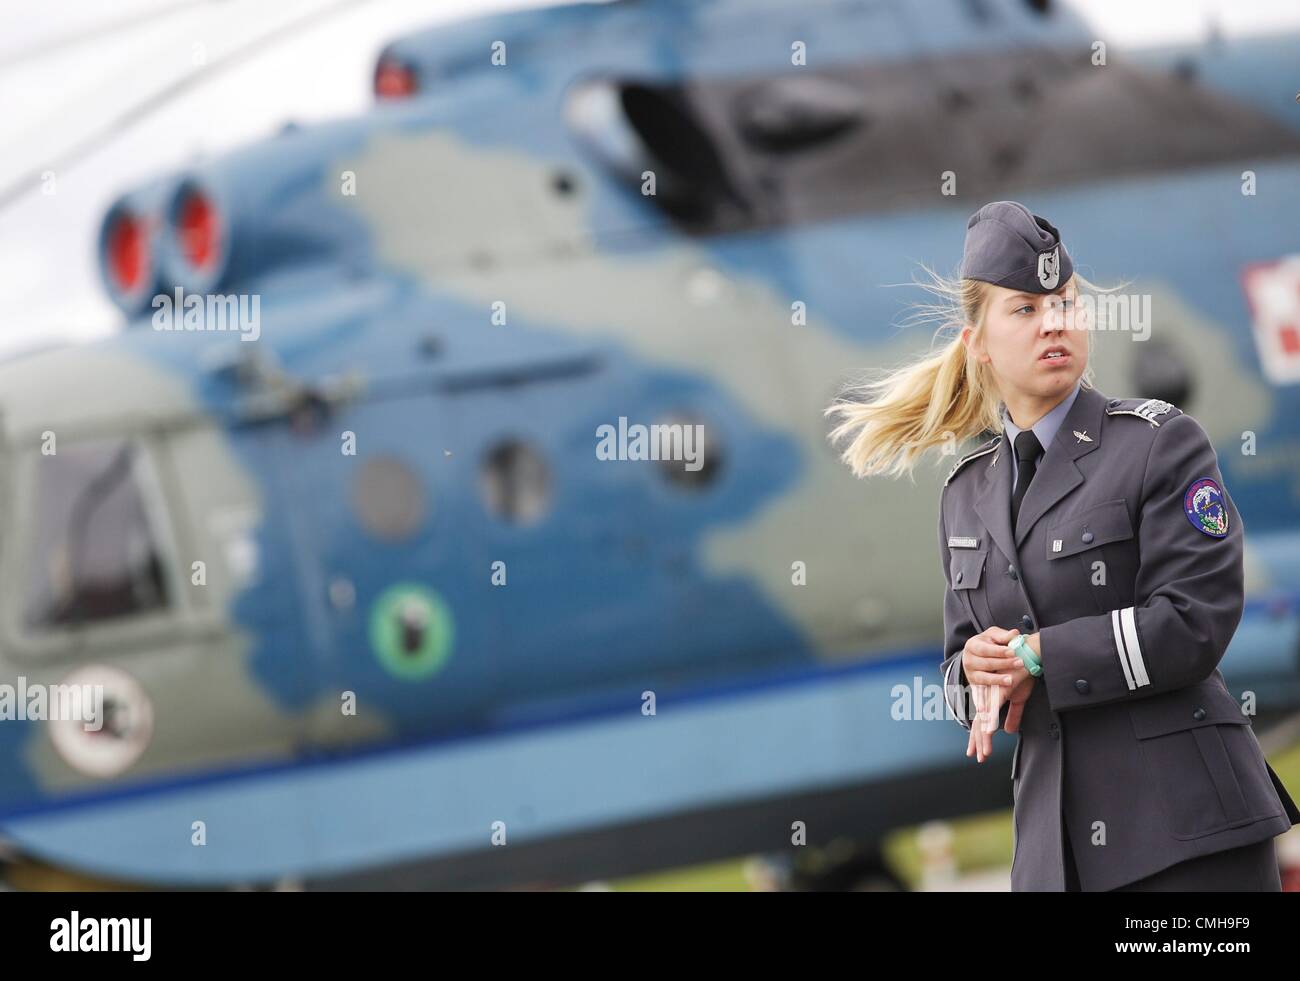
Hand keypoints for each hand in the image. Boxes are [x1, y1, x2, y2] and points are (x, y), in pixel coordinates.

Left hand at [962, 626, 1027, 761]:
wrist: (1025, 655)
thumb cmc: (1020, 675)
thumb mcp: (1018, 699)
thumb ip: (1013, 715)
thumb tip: (1008, 731)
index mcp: (990, 701)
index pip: (981, 723)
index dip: (978, 738)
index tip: (975, 753)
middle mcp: (987, 698)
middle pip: (979, 723)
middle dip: (978, 742)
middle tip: (976, 757)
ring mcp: (992, 694)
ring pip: (985, 719)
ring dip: (985, 737)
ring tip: (984, 752)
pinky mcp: (1000, 689)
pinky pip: (994, 707)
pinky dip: (992, 720)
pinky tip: (989, 731)